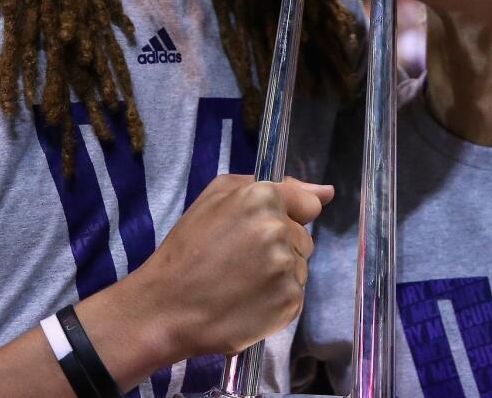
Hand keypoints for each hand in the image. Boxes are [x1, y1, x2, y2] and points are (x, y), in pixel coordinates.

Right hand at [124, 173, 333, 359]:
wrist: (166, 307)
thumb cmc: (187, 248)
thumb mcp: (215, 197)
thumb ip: (274, 185)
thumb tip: (325, 192)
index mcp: (262, 197)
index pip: (307, 204)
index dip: (288, 217)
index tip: (264, 232)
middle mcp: (279, 229)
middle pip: (303, 238)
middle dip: (281, 246)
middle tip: (241, 260)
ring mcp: (286, 268)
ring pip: (300, 266)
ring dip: (279, 273)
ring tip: (242, 282)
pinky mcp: (289, 302)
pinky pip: (295, 295)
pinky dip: (276, 299)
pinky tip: (248, 300)